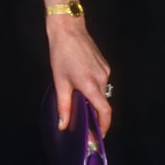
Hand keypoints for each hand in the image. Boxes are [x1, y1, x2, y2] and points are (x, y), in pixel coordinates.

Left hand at [46, 13, 111, 135]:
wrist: (68, 29)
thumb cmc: (61, 53)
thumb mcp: (59, 81)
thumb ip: (63, 105)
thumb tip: (63, 125)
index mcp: (90, 85)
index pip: (105, 112)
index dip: (104, 126)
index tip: (99, 135)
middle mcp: (102, 79)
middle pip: (103, 103)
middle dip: (95, 114)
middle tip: (83, 120)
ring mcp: (105, 71)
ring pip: (102, 92)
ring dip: (93, 99)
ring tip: (79, 99)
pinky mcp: (105, 65)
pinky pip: (101, 82)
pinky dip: (94, 87)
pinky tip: (81, 83)